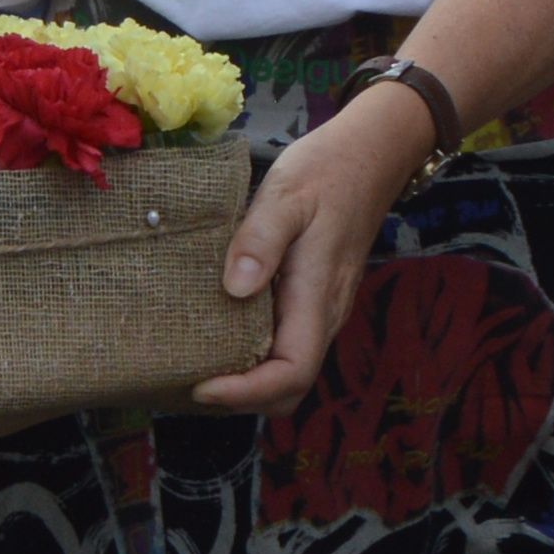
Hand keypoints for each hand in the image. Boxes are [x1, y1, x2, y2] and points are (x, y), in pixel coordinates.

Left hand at [203, 87, 426, 412]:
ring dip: (244, 378)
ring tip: (191, 361)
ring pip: (285, 369)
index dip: (247, 392)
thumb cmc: (326, 171)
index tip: (201, 386)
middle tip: (185, 377)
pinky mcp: (311, 299)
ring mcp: (319, 310)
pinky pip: (283, 343)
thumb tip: (234, 288)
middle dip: (241, 398)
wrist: (369, 154)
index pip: (291, 374)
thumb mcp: (286, 195)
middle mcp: (322, 316)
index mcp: (317, 298)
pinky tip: (213, 330)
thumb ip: (259, 240)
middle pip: (288, 387)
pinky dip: (250, 353)